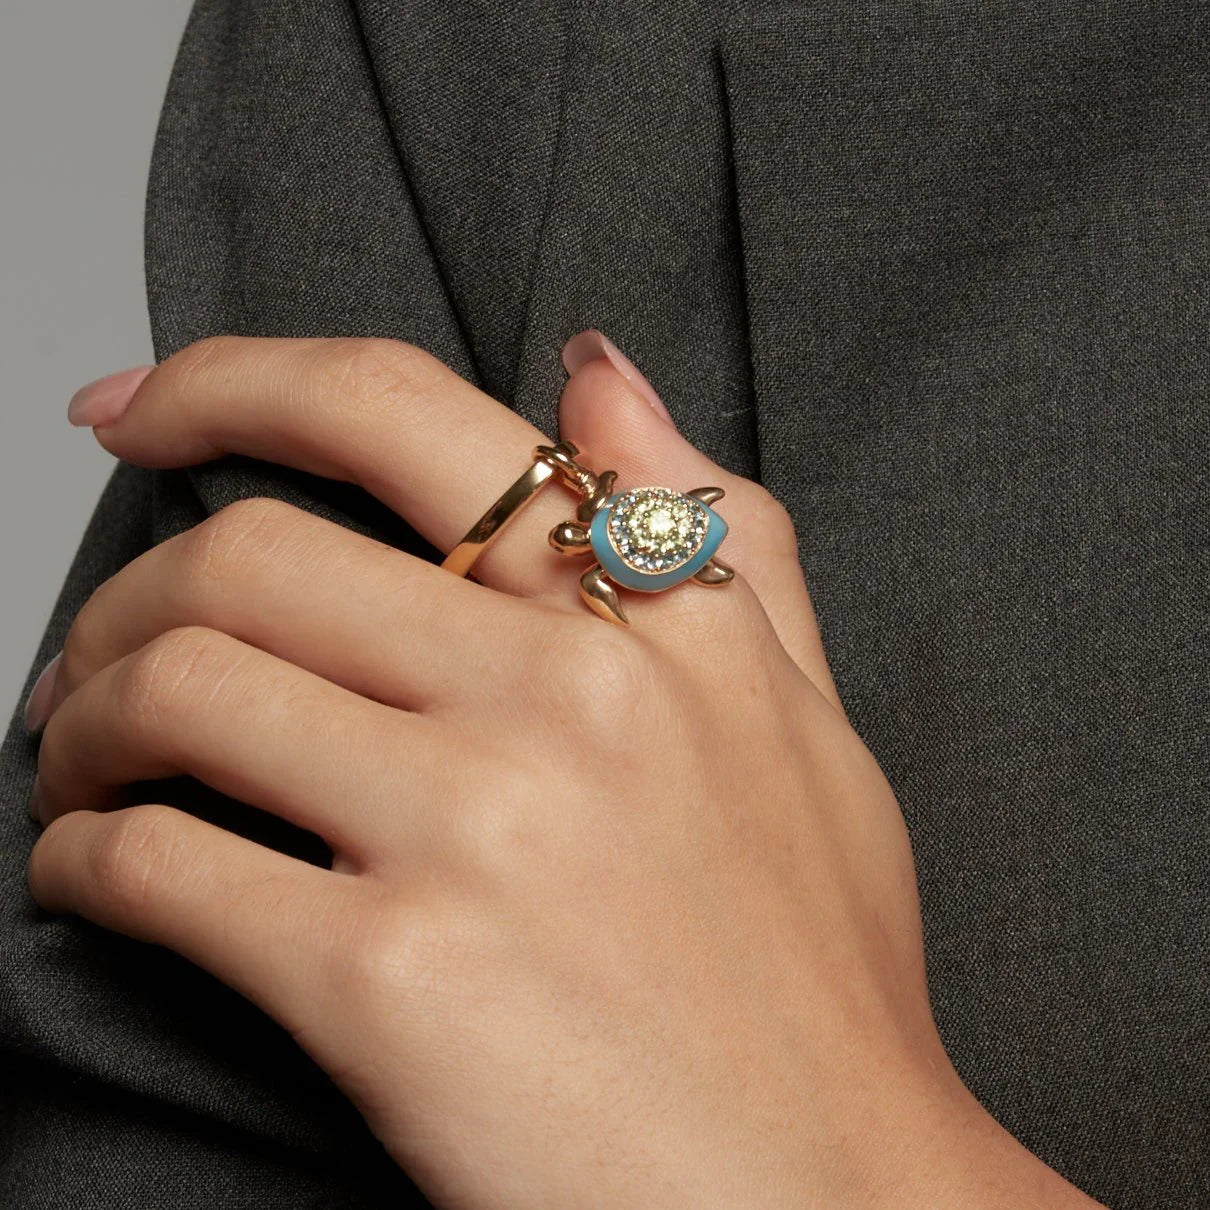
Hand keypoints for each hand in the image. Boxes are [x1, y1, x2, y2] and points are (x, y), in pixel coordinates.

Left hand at [25, 334, 1102, 1207]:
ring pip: (180, 690)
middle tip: (99, 655)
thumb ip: (711, 523)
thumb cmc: (820, 965)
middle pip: (246, 558)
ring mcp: (472, 831)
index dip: (236, 380)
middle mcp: (559, 694)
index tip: (140, 407)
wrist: (837, 1193)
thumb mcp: (802, 713)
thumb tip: (601, 372)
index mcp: (647, 620)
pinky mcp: (391, 983)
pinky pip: (160, 868)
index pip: (402, 416)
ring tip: (88, 763)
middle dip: (127, 597)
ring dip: (87, 721)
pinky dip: (87, 858)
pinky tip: (101, 876)